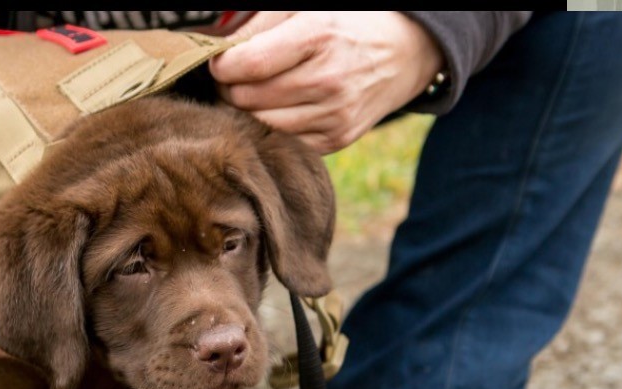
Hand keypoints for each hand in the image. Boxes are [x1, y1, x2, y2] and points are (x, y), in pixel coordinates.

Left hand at [209, 11, 443, 154]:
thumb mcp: (306, 8)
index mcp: (319, 37)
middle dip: (231, 87)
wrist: (403, 54)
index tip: (220, 61)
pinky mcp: (336, 140)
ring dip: (247, 111)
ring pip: (259, 125)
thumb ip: (258, 24)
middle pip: (248, 97)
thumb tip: (218, 49)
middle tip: (236, 77)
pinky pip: (283, 142)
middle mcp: (328, 79)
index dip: (222, 65)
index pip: (248, 64)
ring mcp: (334, 115)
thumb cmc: (345, 25)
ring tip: (255, 92)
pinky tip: (278, 110)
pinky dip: (271, 129)